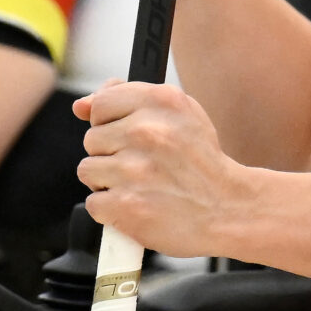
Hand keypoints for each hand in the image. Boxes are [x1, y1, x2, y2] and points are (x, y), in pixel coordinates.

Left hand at [74, 80, 259, 255]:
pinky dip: (110, 210)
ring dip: (108, 182)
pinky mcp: (126, 205)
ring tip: (140, 186)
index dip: (110, 122)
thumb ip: (128, 100)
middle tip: (143, 166)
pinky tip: (136, 205)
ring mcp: (133, 170)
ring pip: (88, 170)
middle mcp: (146, 132)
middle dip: (111, 154)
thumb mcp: (179, 115)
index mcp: (161, 102)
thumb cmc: (201, 163)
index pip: (101, 103)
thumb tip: (81, 105)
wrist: (229, 209)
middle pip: (92, 139)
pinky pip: (94, 203)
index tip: (128, 137)